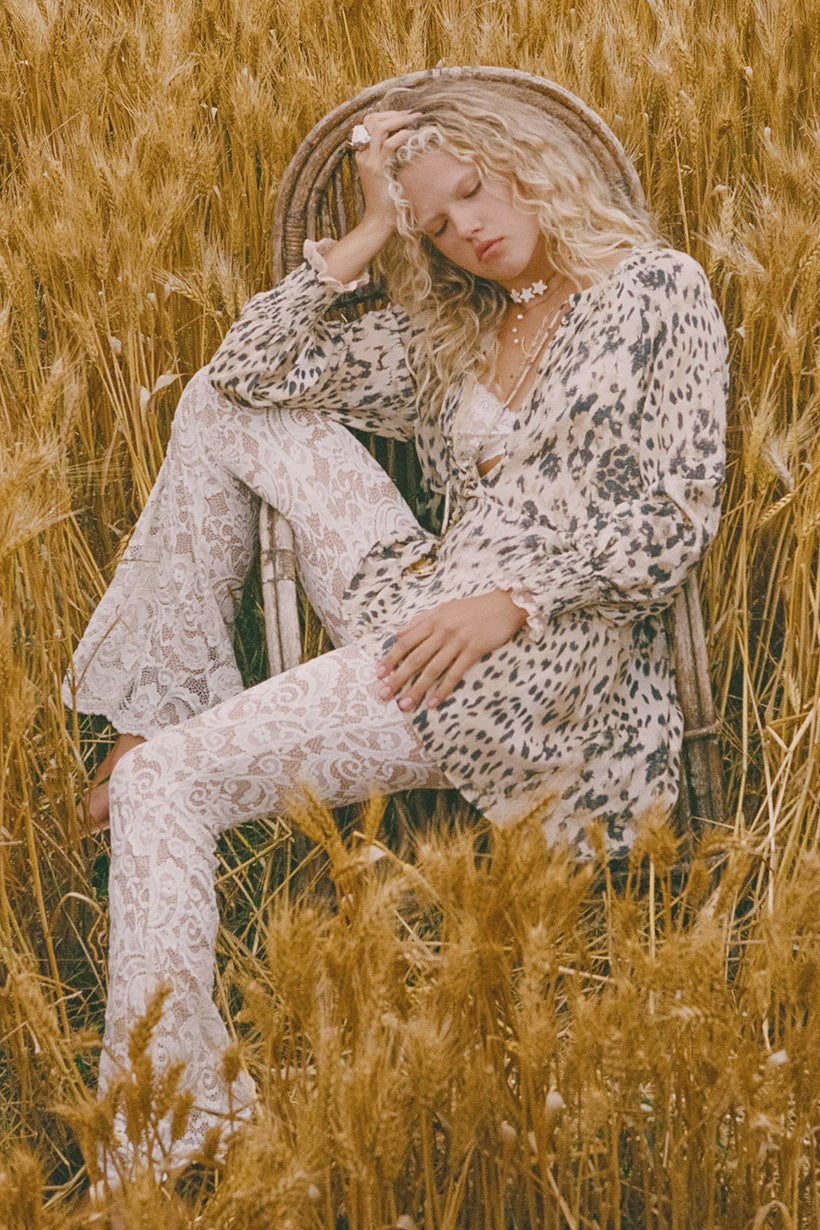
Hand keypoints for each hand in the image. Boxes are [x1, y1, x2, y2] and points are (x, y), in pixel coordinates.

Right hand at [352, 109, 421, 229]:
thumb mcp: (386, 174)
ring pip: (378, 127)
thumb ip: (390, 157)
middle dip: (393, 113)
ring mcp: (369, 161)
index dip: (386, 115)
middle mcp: (363, 155)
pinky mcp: (377, 169)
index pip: (368, 123)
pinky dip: (401, 135)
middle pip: (371, 120)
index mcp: (363, 154)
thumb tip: (407, 141)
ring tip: (413, 119)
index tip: (403, 115)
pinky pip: (388, 144)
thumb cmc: (387, 200)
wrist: (380, 220)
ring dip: (397, 120)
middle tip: (411, 114)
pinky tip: (412, 134)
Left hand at [376, 590, 527, 711]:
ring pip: (432, 669)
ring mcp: (458, 641)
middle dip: (398, 678)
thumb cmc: (472, 608)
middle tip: (384, 695)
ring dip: (417, 688)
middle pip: (415, 658)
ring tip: (405, 704)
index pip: (405, 642)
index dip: (390, 658)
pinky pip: (455, 674)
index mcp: (432, 620)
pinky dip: (443, 689)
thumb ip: (420, 621)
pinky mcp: (473, 650)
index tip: (379, 674)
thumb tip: (397, 633)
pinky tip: (433, 702)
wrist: (503, 605)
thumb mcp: (443, 609)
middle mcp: (442, 631)